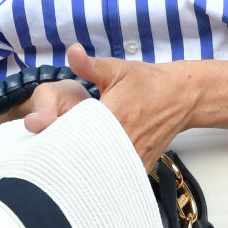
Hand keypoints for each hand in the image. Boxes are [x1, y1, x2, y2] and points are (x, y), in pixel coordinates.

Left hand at [25, 44, 195, 171]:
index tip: (47, 134)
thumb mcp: (116, 69)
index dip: (57, 137)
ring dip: (84, 166)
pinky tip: (92, 166)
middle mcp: (122, 142)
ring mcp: (133, 158)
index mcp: (111, 119)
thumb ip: (89, 65)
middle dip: (66, 154)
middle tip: (53, 148)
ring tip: (70, 158)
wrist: (179, 96)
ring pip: (100, 171)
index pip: (73, 137)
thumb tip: (71, 51)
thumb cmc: (147, 82)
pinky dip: (103, 174)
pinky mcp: (140, 167)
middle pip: (83, 158)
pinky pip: (116, 177)